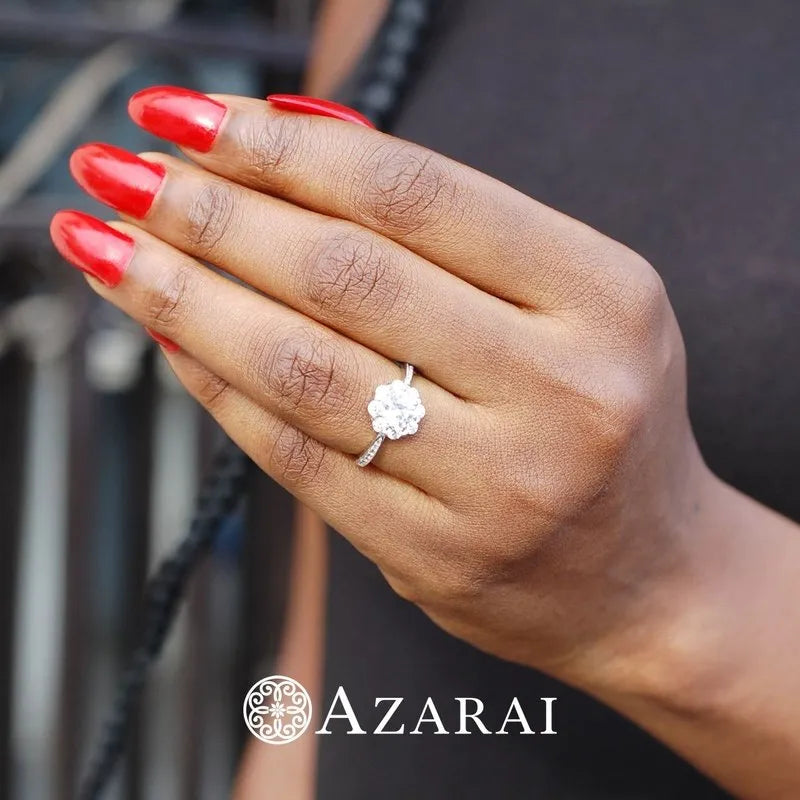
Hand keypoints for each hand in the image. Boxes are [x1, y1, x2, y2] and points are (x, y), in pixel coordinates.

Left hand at [52, 88, 711, 691]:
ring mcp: (499, 489)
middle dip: (211, 215)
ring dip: (186, 301)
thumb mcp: (569, 300)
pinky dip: (221, 391)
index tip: (189, 119)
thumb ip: (446, 226)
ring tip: (112, 250)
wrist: (645, 576)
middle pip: (345, 278)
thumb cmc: (599, 416)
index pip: (415, 196)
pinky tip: (173, 342)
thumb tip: (294, 137)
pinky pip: (300, 460)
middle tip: (124, 176)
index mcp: (604, 299)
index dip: (283, 150)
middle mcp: (561, 392)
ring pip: (305, 371)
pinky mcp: (436, 559)